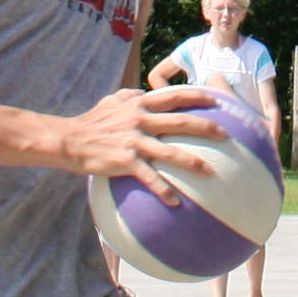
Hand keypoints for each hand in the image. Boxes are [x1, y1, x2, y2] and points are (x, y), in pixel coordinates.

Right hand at [56, 84, 231, 203]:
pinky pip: (150, 178)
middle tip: (226, 134)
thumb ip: (131, 96)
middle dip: (206, 127)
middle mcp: (141, 120)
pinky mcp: (126, 161)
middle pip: (181, 121)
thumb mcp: (112, 100)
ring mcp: (134, 141)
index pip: (174, 96)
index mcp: (140, 105)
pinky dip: (164, 190)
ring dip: (193, 162)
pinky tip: (175, 203)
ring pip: (171, 152)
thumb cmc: (92, 120)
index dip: (197, 96)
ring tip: (210, 172)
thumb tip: (144, 93)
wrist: (70, 139)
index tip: (218, 100)